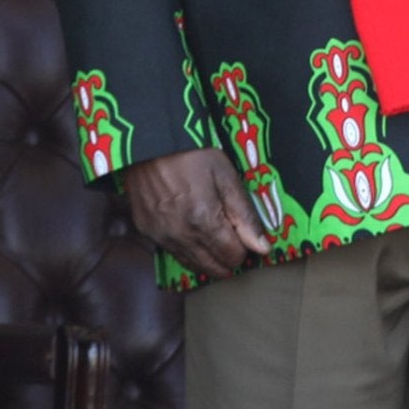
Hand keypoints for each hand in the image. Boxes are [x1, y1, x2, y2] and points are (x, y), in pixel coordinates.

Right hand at [124, 148, 270, 279]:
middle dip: (227, 257)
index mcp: (204, 223)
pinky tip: (191, 229)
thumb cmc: (194, 154)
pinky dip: (186, 248)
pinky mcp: (146, 231)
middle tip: (231, 236)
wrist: (151, 140)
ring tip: (213, 234)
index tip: (242, 231)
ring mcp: (160, 236)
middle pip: (213, 268)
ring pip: (192, 265)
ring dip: (208, 256)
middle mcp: (180, 237)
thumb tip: (263, 249)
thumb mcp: (226, 177)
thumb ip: (244, 216)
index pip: (232, 258)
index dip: (244, 247)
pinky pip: (172, 252)